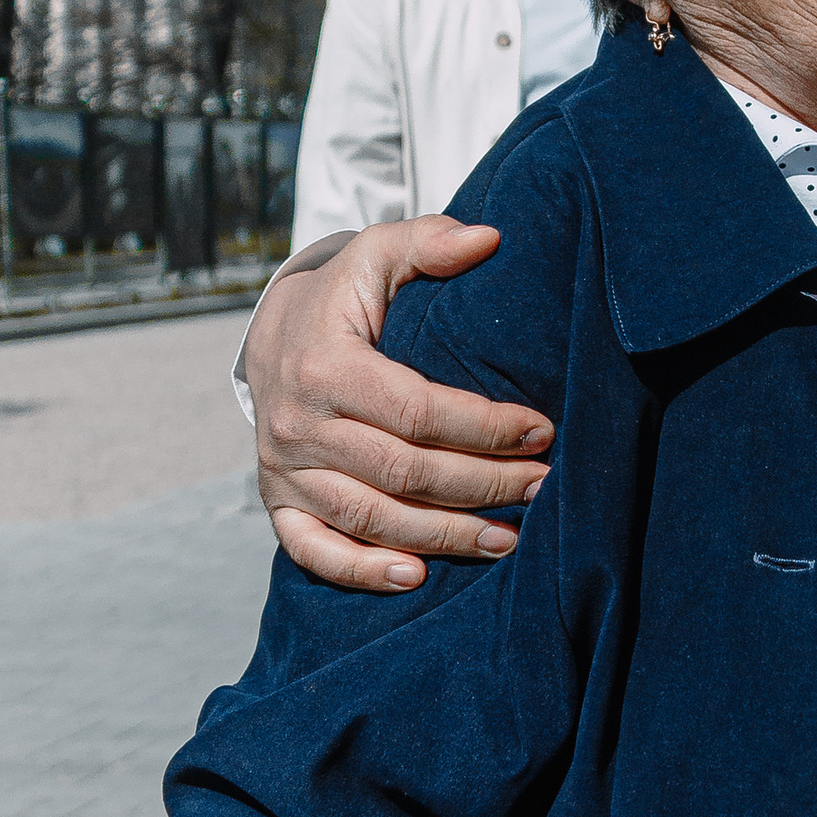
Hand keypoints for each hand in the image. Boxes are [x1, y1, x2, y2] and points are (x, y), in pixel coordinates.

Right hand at [246, 218, 553, 592]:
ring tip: (511, 538)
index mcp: (325, 366)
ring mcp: (284, 470)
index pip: (418, 411)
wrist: (272, 335)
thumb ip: (429, 241)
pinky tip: (418, 577)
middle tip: (543, 487)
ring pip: (372, 519)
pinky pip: (314, 551)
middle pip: (404, 473)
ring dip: (446, 535)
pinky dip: (363, 571)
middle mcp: (298, 425)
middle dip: (483, 484)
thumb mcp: (376, 254)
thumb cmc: (343, 297)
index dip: (485, 427)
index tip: (543, 431)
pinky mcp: (278, 502)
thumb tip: (489, 238)